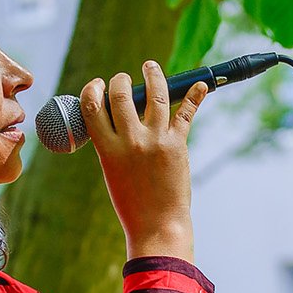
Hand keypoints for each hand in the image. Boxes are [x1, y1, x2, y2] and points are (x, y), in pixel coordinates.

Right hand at [80, 61, 205, 260]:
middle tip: (124, 79)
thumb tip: (120, 114)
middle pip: (121, 93)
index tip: (98, 85)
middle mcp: (130, 140)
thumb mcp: (112, 171)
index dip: (93, 89)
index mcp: (107, 148)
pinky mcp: (178, 145)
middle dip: (121, 80)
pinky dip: (195, 96)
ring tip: (151, 66)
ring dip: (153, 74)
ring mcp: (156, 140)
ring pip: (155, 94)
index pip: (92, 105)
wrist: (157, 226)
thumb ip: (113, 143)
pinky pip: (186, 113)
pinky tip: (201, 84)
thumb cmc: (132, 202)